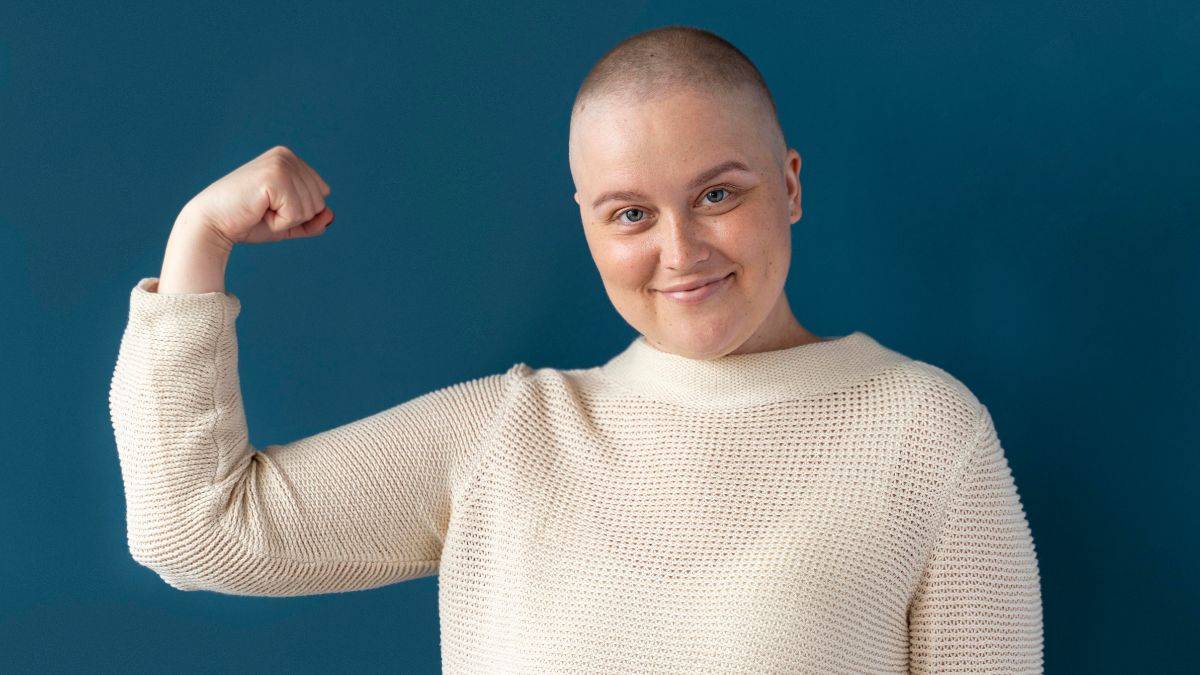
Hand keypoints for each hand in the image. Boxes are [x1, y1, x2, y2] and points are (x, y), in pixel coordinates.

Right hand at [175, 145, 333, 250]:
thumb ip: (312, 221)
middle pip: (319, 202)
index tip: (270, 207)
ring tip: (260, 210)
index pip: (321, 193)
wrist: (211, 224)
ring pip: (311, 209)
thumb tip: (330, 215)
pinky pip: (298, 213)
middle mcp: (286, 156)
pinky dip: (280, 222)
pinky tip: (259, 211)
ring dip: (287, 220)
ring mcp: (281, 164)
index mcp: (289, 159)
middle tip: (263, 211)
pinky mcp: (275, 177)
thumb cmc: (246, 221)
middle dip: (294, 217)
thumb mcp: (287, 222)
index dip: (299, 212)